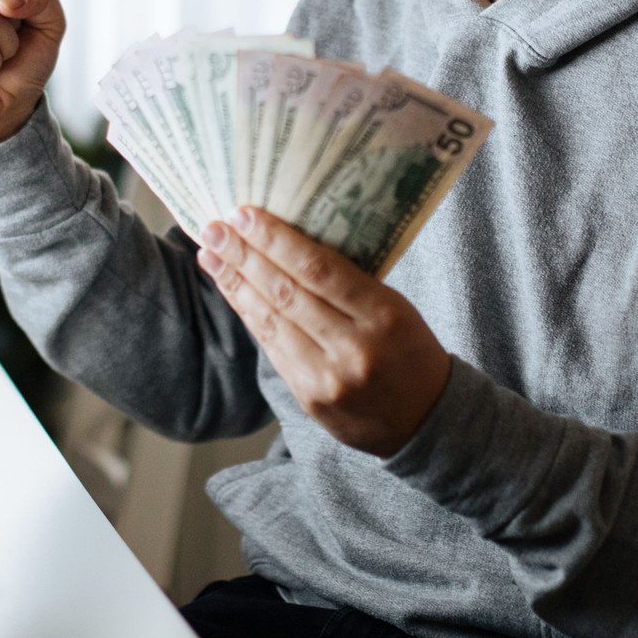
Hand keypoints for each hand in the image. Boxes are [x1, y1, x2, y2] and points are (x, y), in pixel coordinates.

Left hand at [198, 207, 450, 456]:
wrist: (427, 424)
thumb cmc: (410, 352)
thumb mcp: (396, 308)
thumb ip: (349, 283)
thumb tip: (288, 244)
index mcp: (384, 316)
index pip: (320, 269)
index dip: (276, 240)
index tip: (244, 214)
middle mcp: (354, 349)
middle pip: (287, 293)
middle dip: (243, 257)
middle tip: (213, 229)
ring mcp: (328, 380)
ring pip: (271, 322)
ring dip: (235, 285)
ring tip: (210, 256)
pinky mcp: (310, 400)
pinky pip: (272, 349)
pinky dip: (250, 316)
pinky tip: (233, 292)